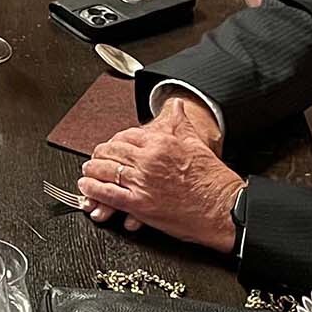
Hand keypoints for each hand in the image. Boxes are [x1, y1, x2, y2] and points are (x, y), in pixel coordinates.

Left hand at [78, 105, 240, 251]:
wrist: (225, 208)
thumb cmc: (213, 179)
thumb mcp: (196, 142)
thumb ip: (180, 121)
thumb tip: (175, 104)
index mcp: (160, 142)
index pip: (125, 136)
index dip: (114, 142)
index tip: (110, 147)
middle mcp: (148, 159)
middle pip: (112, 152)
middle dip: (100, 156)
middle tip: (94, 160)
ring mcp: (142, 181)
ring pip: (105, 171)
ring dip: (92, 172)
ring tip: (87, 174)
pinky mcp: (140, 204)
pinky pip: (107, 194)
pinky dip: (94, 191)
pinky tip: (87, 189)